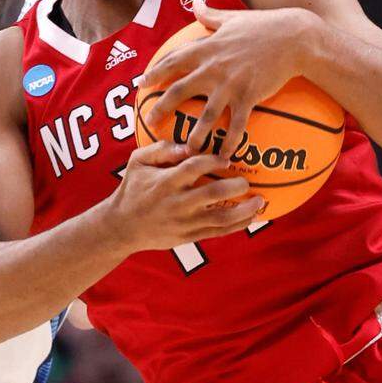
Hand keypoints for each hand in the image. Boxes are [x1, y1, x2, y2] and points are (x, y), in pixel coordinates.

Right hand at [105, 142, 263, 250]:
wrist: (121, 227)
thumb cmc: (132, 189)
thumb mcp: (137, 162)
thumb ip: (159, 149)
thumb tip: (185, 145)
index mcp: (166, 182)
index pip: (194, 167)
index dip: (213, 160)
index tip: (226, 158)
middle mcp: (177, 203)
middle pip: (213, 194)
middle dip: (234, 186)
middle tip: (246, 180)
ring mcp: (184, 222)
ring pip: (220, 218)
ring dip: (244, 210)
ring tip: (260, 201)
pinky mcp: (188, 237)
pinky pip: (217, 232)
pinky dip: (236, 226)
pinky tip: (251, 218)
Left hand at [141, 0, 317, 156]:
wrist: (294, 37)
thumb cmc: (264, 26)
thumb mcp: (232, 18)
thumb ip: (210, 15)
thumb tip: (195, 2)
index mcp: (207, 48)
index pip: (173, 61)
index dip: (155, 72)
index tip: (142, 83)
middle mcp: (213, 67)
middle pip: (180, 90)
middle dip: (162, 107)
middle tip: (149, 122)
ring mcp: (231, 84)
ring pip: (206, 115)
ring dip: (195, 134)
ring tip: (186, 150)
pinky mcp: (250, 96)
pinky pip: (237, 124)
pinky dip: (230, 142)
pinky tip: (224, 156)